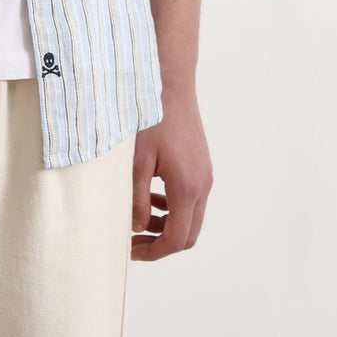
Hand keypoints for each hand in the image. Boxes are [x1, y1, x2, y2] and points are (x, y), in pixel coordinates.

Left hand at [130, 89, 212, 260]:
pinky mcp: (201, 165)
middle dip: (161, 243)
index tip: (131, 251)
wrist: (170, 84)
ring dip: (167, 225)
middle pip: (188, 234)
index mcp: (186, 188)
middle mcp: (202, 185)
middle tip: (134, 241)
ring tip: (138, 220)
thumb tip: (137, 226)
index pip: (176, 238)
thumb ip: (137, 198)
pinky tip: (152, 198)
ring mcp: (204, 175)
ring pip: (191, 217)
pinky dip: (173, 207)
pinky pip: (191, 198)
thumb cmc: (151, 118)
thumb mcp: (136, 161)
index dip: (153, 251)